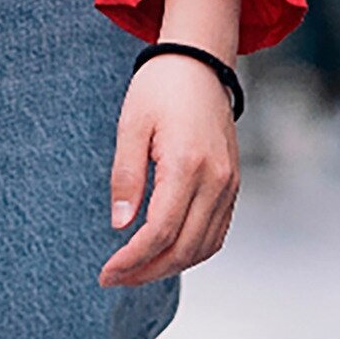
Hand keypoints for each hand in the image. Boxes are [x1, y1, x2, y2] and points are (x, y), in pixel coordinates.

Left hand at [99, 51, 238, 287]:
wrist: (199, 61)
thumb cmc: (160, 88)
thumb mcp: (131, 125)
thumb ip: (126, 177)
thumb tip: (121, 225)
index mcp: (187, 164)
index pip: (159, 231)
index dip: (131, 259)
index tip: (106, 272)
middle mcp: (215, 179)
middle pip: (183, 248)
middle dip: (147, 271)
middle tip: (115, 277)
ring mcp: (229, 183)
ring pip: (203, 247)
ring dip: (170, 266)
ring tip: (137, 269)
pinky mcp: (233, 184)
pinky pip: (217, 232)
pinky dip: (192, 251)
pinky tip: (166, 252)